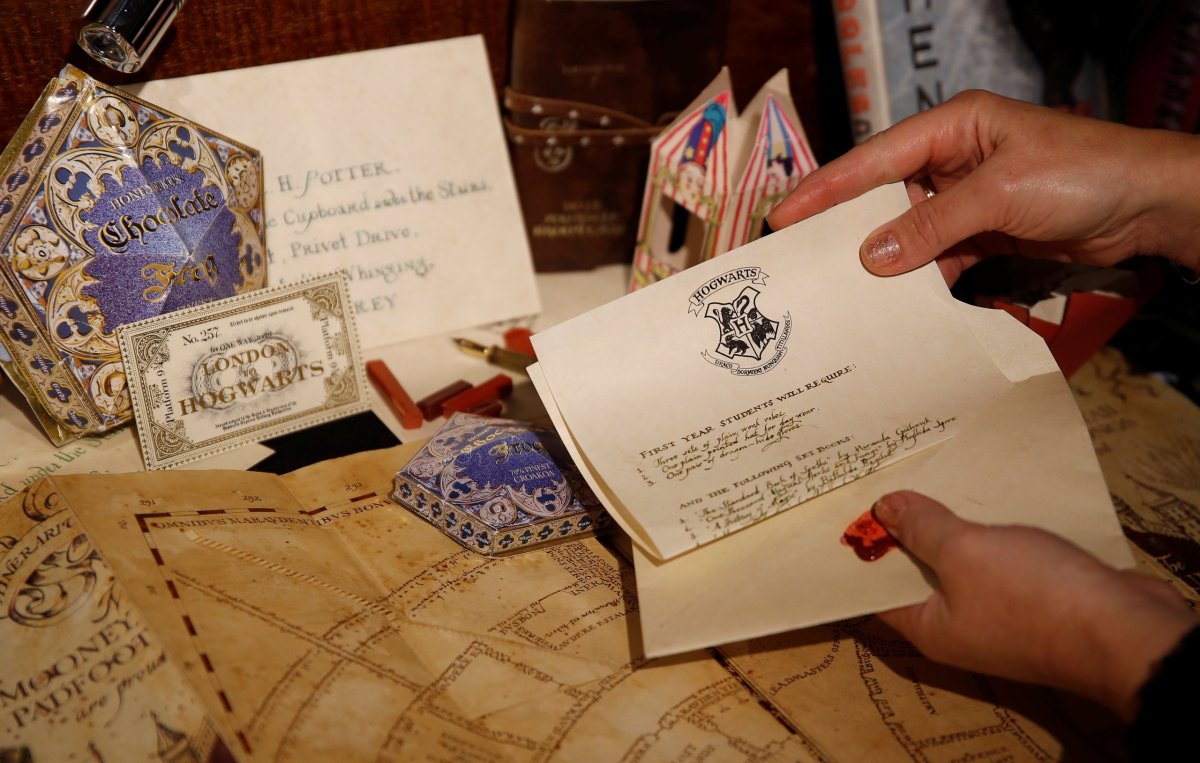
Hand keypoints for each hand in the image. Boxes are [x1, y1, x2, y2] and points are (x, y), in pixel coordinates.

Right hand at [766, 90, 1199, 283]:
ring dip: (883, 259)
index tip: (783, 218)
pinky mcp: (986, 228)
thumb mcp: (999, 194)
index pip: (874, 159)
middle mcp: (953, 157)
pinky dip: (921, 275)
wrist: (1149, 205)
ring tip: (840, 288)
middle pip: (884, 194)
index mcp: (952, 127)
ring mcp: (969, 195)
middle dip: (845, 226)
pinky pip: (939, 253)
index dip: (826, 190)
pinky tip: (896, 300)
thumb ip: (932, 226)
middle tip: (799, 257)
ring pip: (908, 229)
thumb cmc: (1081, 176)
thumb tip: (870, 258)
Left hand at [872, 490, 1196, 719]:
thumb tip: (882, 508)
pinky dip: (992, 528)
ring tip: (929, 473)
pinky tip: (985, 492)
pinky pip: (1001, 557)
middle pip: (918, 572)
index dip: (862, 550)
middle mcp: (959, 626)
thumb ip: (923, 529)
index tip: (847, 508)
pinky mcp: (1036, 596)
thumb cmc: (1033, 598)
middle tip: (887, 476)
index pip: (876, 591)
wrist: (1126, 630)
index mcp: (929, 628)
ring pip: (963, 561)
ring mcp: (1000, 612)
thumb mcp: (964, 554)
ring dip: (951, 523)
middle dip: (906, 527)